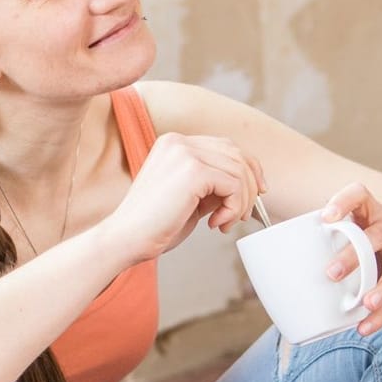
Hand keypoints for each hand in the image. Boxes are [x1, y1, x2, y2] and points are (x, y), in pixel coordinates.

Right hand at [103, 132, 266, 263]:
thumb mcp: (188, 198)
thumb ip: (212, 186)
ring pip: (239, 170)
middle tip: (242, 215)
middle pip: (237, 154)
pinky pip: (234, 185)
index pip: (226, 146)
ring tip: (225, 222)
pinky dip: (234, 207)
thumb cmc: (153, 226)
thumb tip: (245, 186)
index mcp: (174, 144)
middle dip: (250, 185)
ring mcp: (185, 153)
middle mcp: (179, 142)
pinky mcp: (193, 171)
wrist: (126, 239)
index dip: (248, 169)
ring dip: (242, 201)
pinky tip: (216, 222)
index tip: (256, 193)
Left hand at [319, 183, 381, 335]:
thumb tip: (271, 259)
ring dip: (380, 288)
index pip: (360, 195)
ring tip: (365, 303)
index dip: (345, 202)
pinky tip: (364, 327)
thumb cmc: (368, 244)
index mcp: (371, 213)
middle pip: (377, 236)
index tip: (326, 217)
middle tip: (331, 273)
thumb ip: (324, 241)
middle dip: (354, 255)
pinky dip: (381, 316)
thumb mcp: (354, 233)